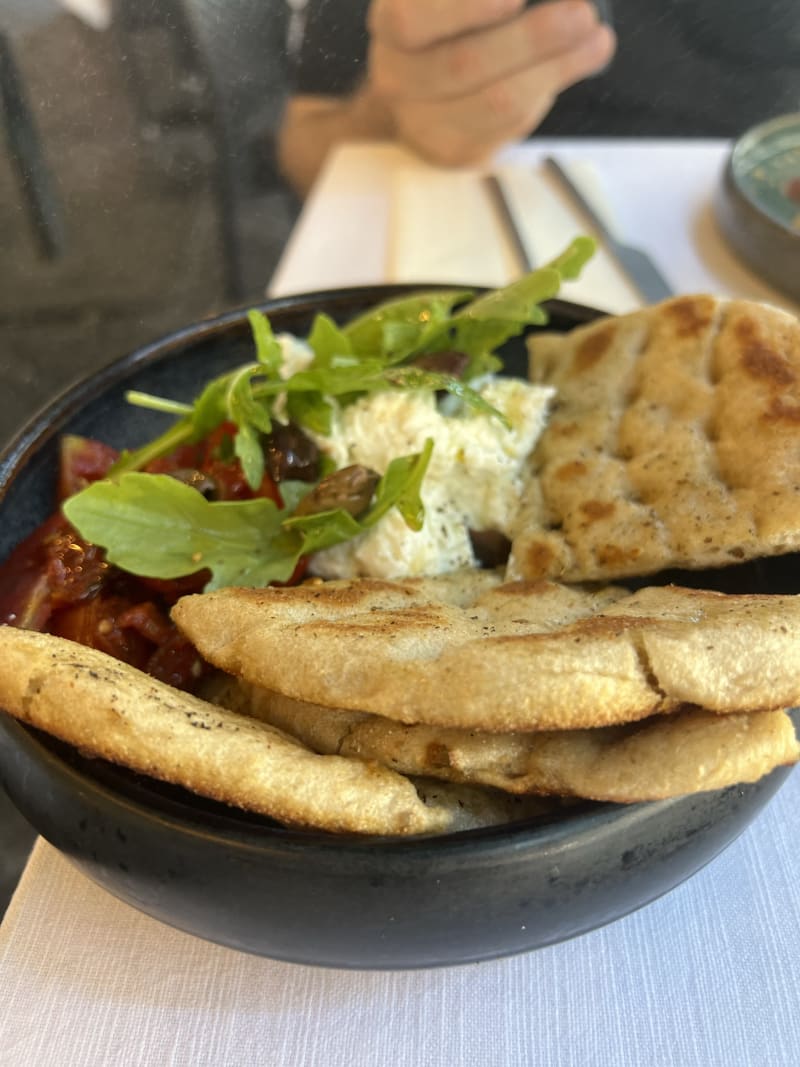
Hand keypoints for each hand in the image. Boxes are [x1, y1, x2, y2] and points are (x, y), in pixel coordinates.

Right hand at [365, 0, 615, 165]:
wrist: (419, 95)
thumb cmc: (446, 32)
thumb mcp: (447, 7)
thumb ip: (473, 6)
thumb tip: (540, 1)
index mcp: (390, 27)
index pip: (410, 20)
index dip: (465, 9)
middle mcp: (396, 79)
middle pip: (465, 63)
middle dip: (533, 38)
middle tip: (581, 13)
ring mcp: (423, 124)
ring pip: (496, 101)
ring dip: (555, 69)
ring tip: (596, 40)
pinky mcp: (457, 152)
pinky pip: (510, 127)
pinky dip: (547, 93)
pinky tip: (573, 66)